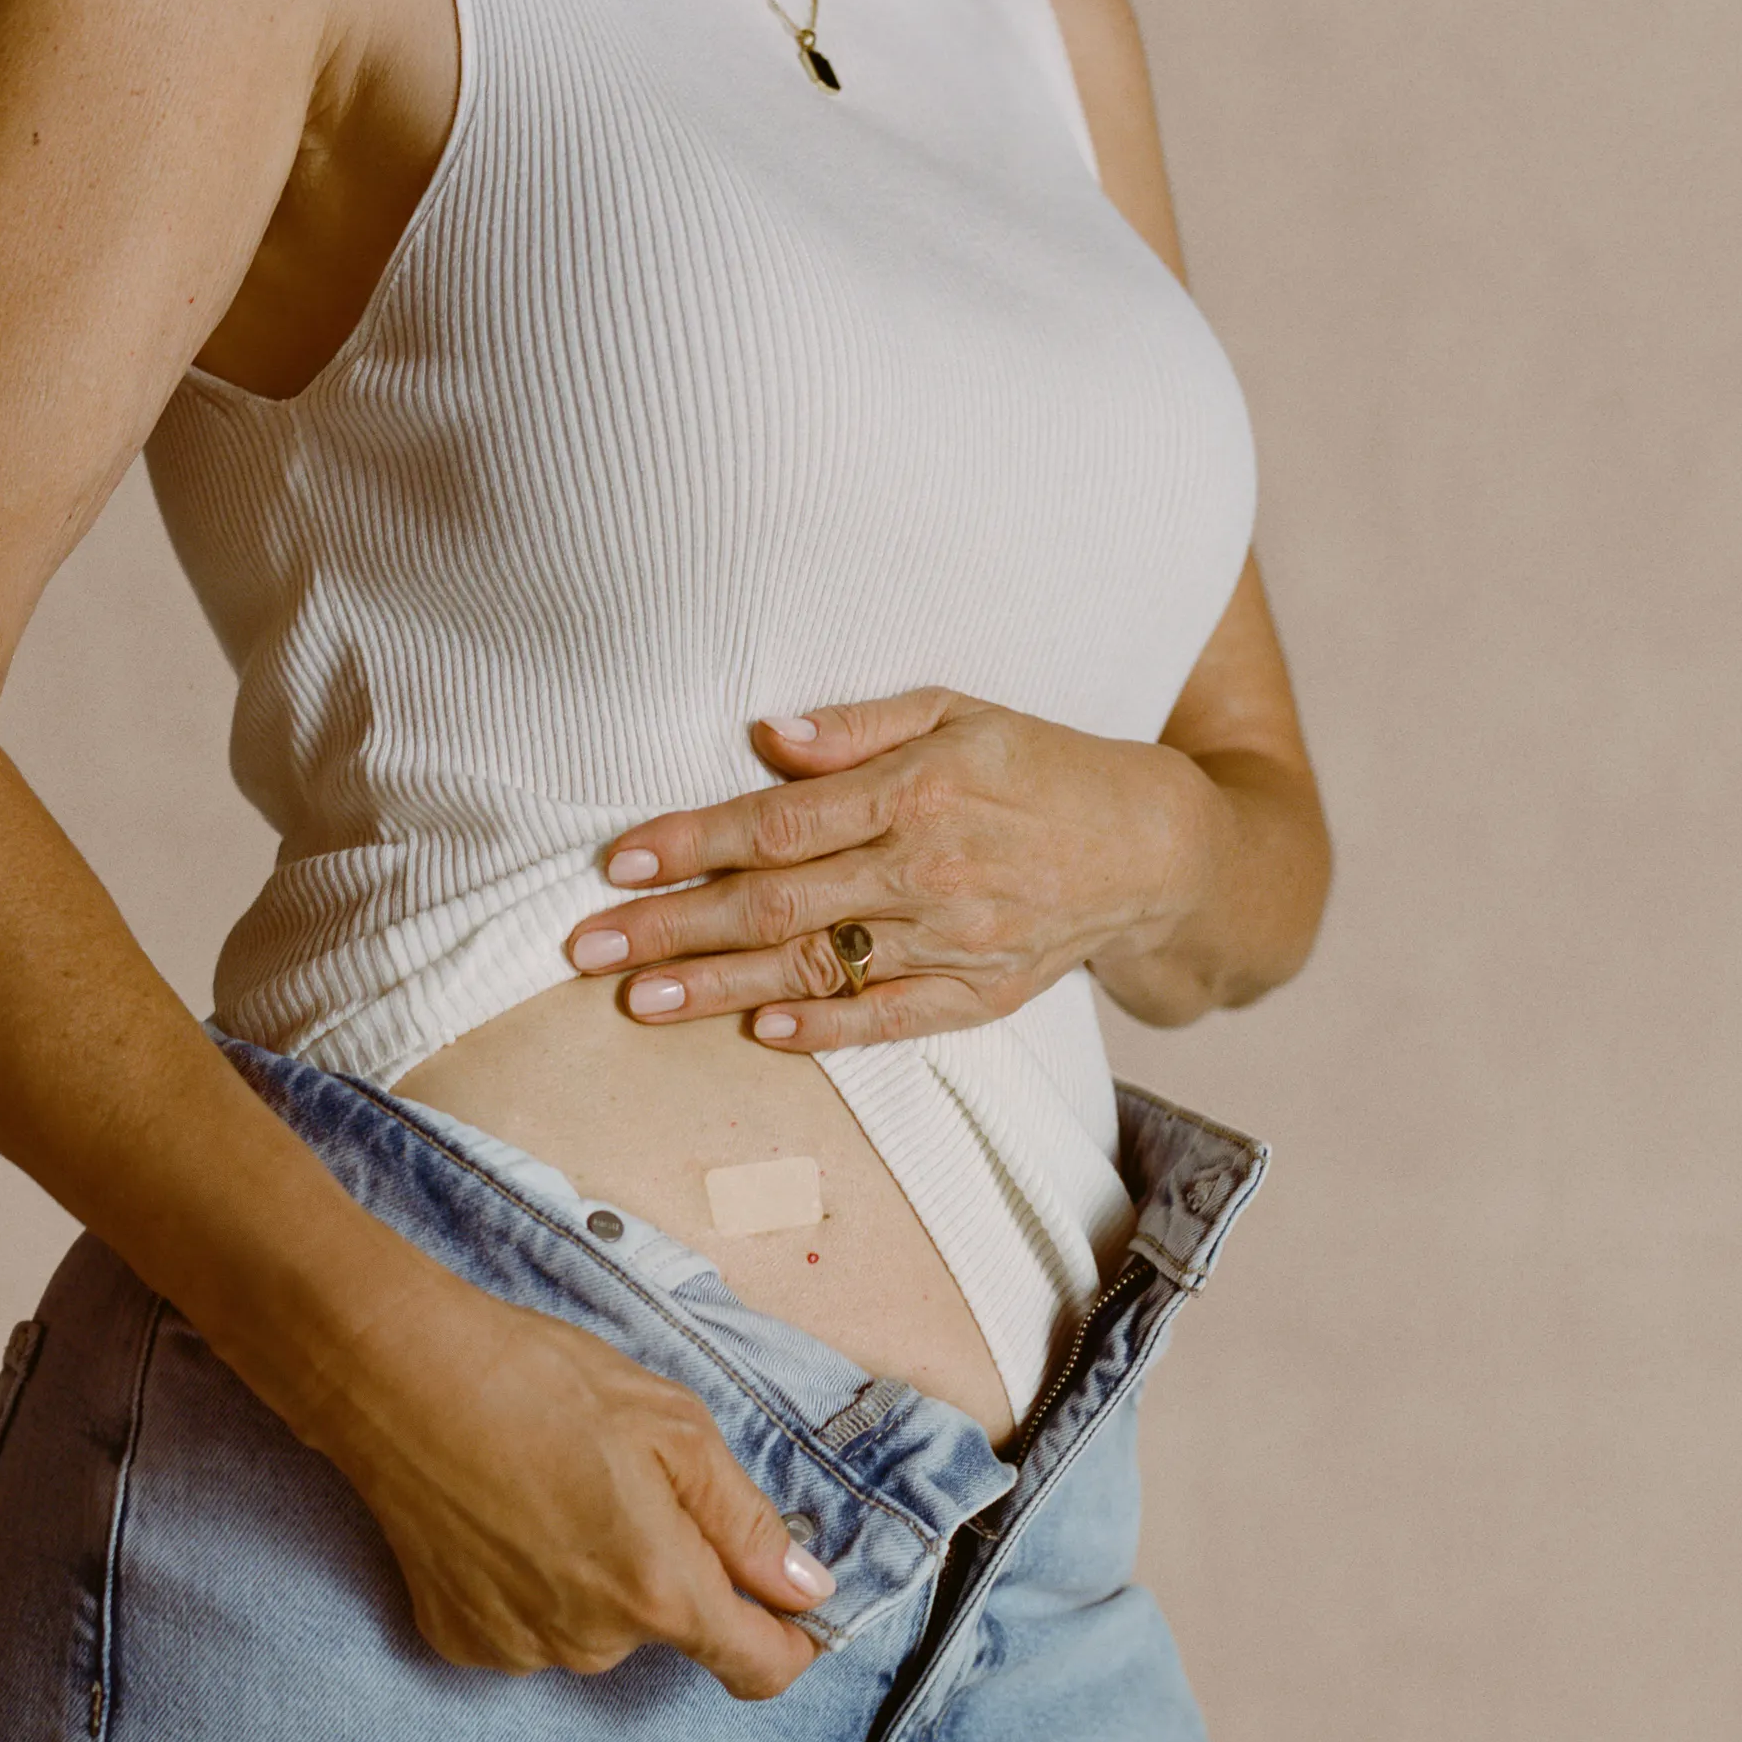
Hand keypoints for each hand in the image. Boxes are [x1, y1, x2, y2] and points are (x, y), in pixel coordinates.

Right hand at [304, 1272, 838, 1696]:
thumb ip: (748, 1524)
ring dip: (600, 1576)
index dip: (790, 1640)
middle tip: (629, 1482)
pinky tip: (507, 1516)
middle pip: (671, 1628)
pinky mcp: (462, 1641)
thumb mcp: (677, 1429)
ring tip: (557, 1489)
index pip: (759, 1665)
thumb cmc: (542, 1384)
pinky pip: (533, 1625)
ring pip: (599, 1626)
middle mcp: (593, 1642)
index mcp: (659, 1590)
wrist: (398, 1377)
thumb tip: (808, 1590)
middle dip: (672, 1570)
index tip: (795, 1608)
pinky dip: (535, 1583)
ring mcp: (521, 1650)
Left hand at [560, 691, 1225, 1049]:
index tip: (615, 863)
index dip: (691, 843)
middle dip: (673, 926)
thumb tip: (764, 736)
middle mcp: (931, 867)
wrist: (1155, 847)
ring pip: (818, 968)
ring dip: (720, 987)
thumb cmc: (1042, 765)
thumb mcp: (960, 710)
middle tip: (586, 946)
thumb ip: (859, 725)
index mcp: (919, 788)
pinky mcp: (981, 994)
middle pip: (779, 904)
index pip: (780, 823)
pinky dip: (827, 1029)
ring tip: (638, 1002)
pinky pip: (892, 1019)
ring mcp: (956, 939)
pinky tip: (761, 1032)